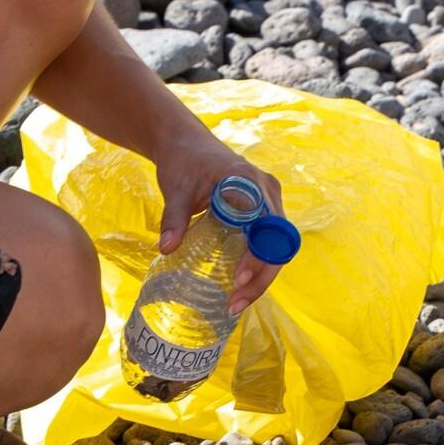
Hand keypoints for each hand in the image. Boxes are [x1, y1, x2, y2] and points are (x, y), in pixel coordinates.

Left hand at [154, 131, 284, 315]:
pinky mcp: (261, 207)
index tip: (238, 279)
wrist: (183, 141)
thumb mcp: (176, 189)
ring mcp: (267, 199)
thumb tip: (165, 248)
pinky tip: (239, 283)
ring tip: (236, 301)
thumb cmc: (181, 160)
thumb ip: (174, 218)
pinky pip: (267, 239)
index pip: (268, 228)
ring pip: (275, 245)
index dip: (259, 257)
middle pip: (278, 243)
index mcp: (251, 183)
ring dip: (260, 275)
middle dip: (261, 277)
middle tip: (235, 303)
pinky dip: (257, 262)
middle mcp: (267, 191)